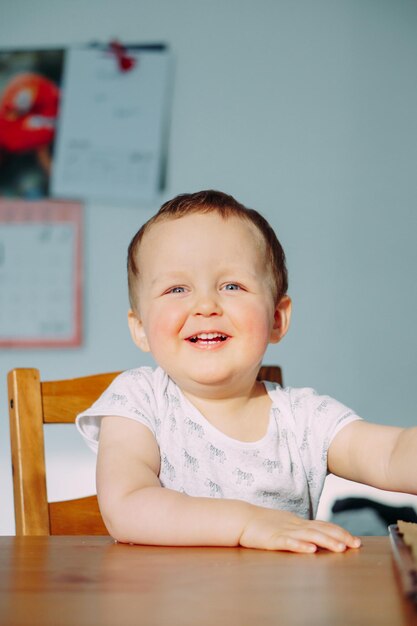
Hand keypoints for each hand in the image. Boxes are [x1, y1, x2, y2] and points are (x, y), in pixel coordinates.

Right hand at [239, 508, 360, 552]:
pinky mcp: (273, 539)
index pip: (323, 525)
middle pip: (321, 529)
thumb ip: (300, 530)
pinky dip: (301, 546)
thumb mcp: (285, 525)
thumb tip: (316, 538)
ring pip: (309, 536)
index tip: (355, 540)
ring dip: (326, 542)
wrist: (241, 519)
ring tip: (340, 548)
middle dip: (340, 537)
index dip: (340, 532)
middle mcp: (295, 525)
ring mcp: (284, 531)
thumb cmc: (262, 524)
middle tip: (356, 544)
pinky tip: (311, 550)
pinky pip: (289, 543)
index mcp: (298, 522)